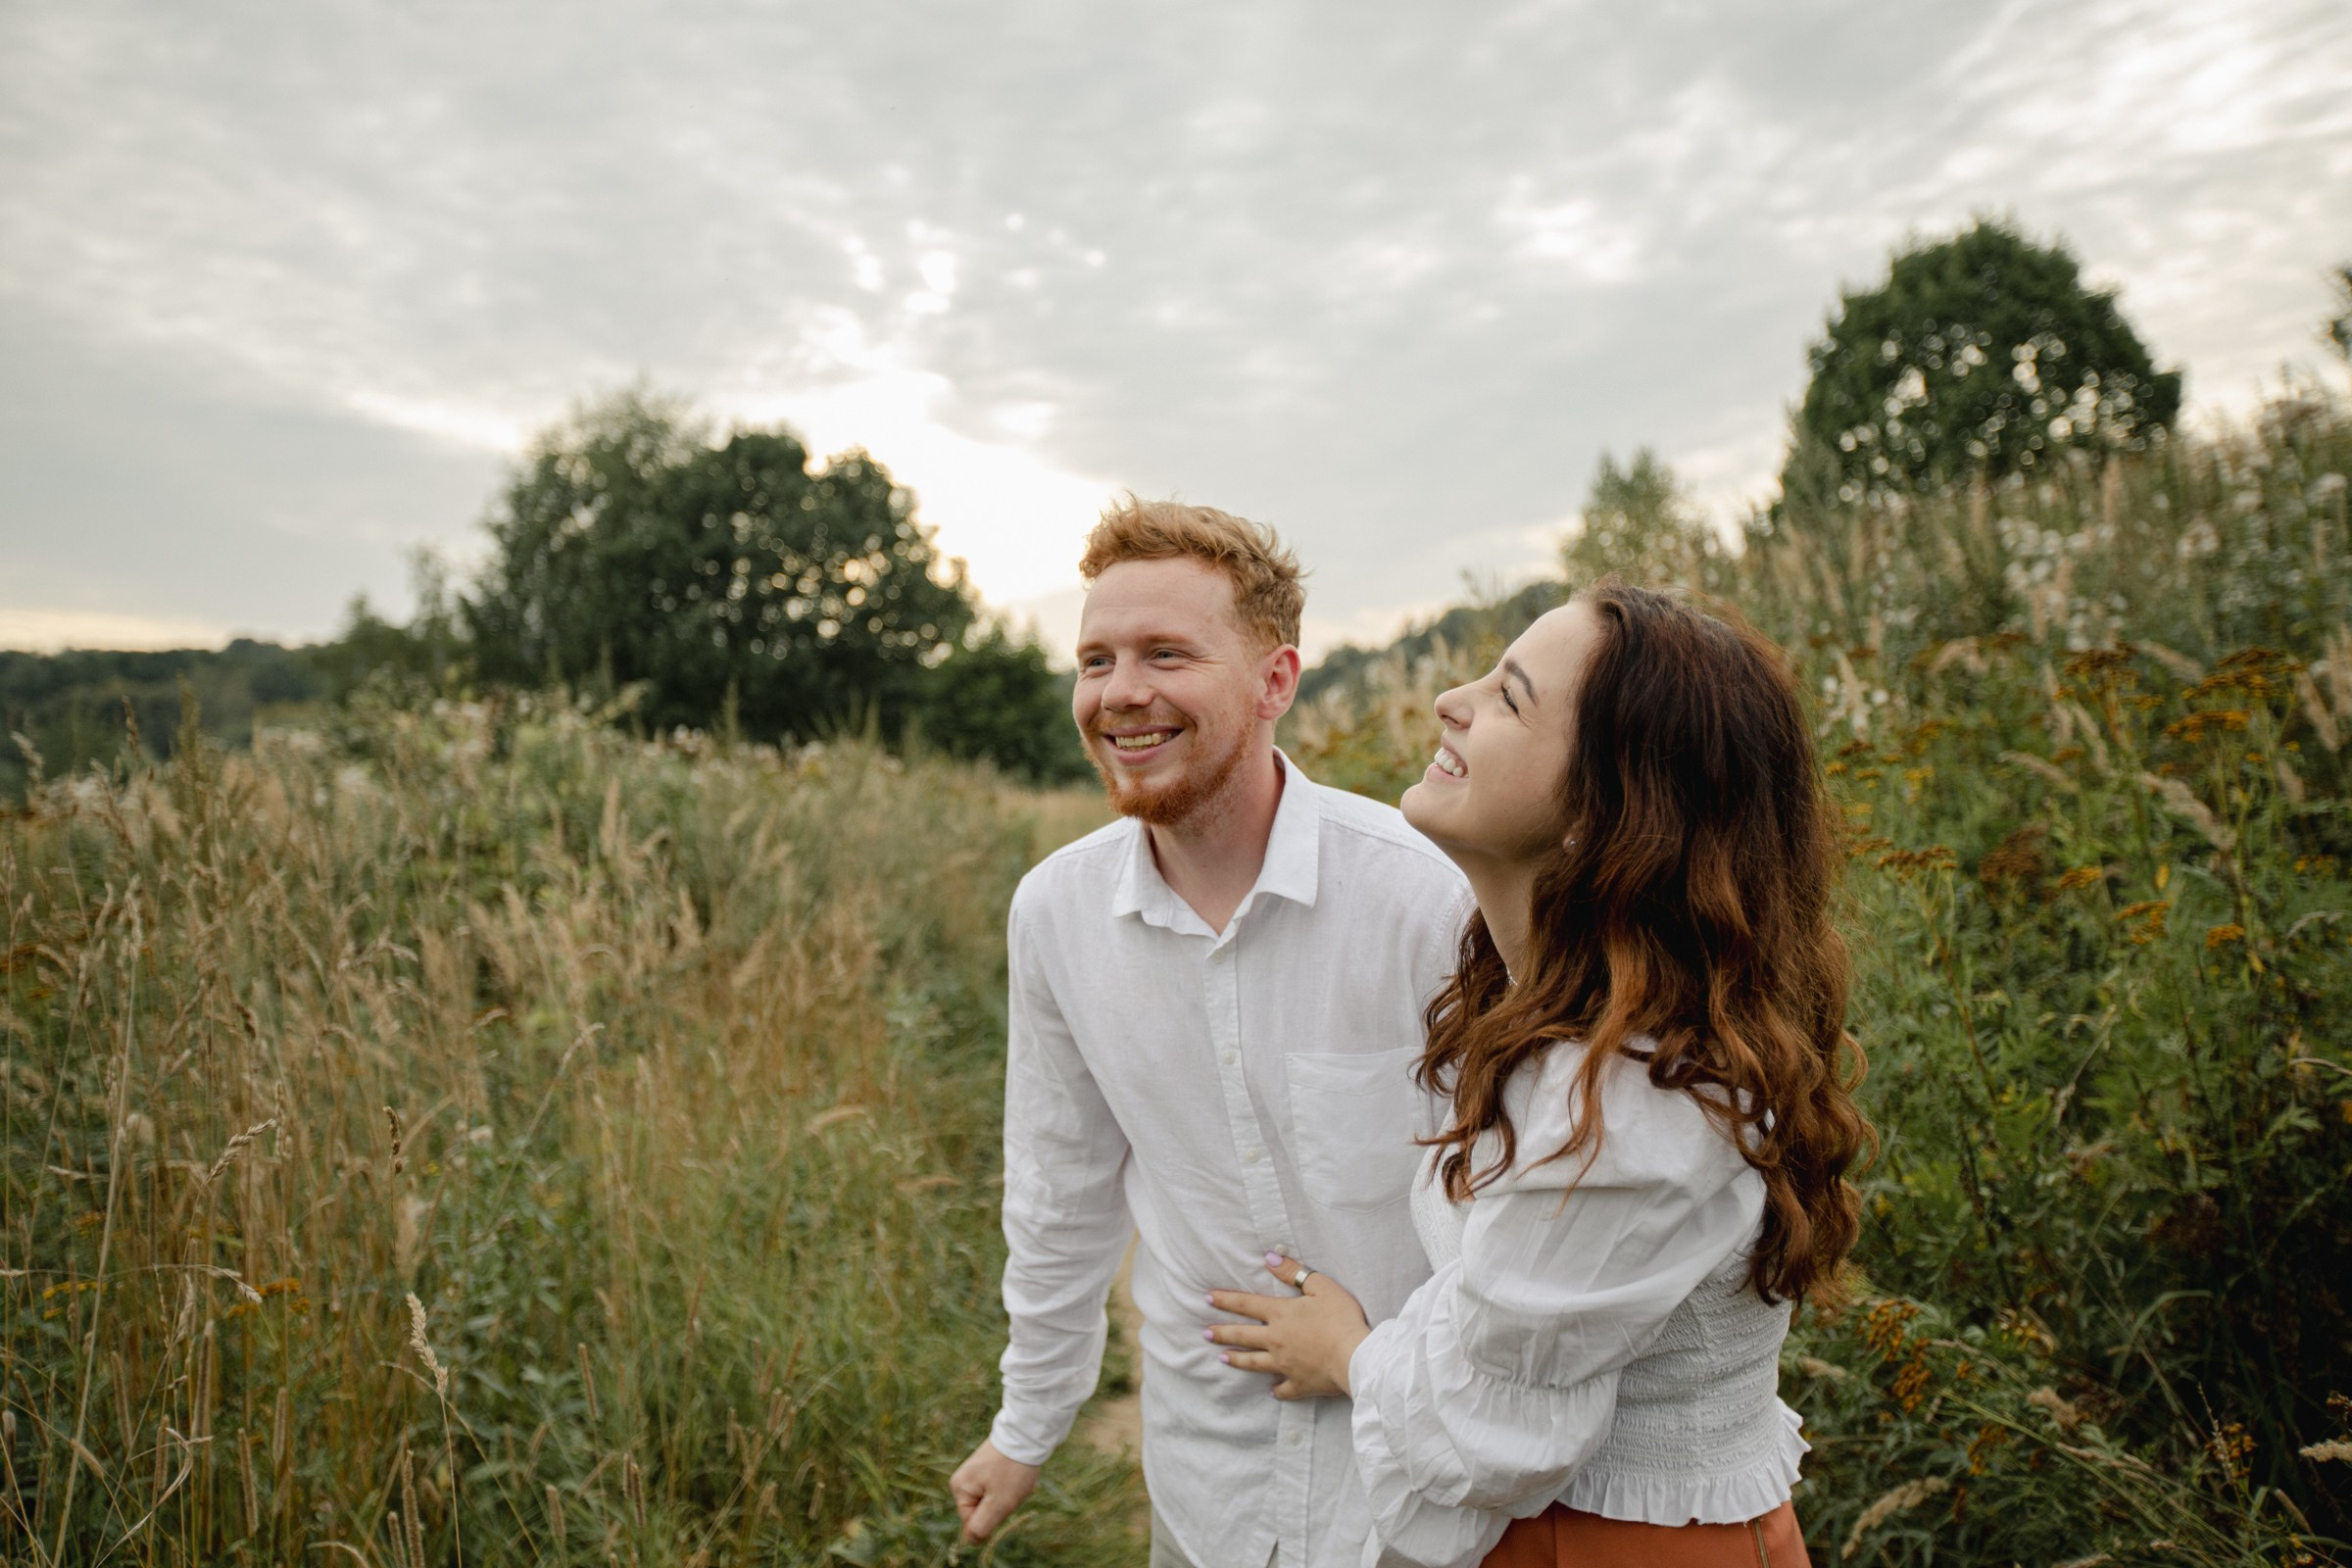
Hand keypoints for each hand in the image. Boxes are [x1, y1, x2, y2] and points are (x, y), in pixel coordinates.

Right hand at [949, 1439, 1039, 1543]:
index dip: (993, 1517)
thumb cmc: (1012, 1470)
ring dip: (1012, 1496)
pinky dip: (1014, 1485)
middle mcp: (964, 1480)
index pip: (973, 1523)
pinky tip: (1020, 1474)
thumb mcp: (998, 1504)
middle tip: (1013, 1488)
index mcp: (959, 1488)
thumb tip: (970, 1541)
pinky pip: (1003, 1487)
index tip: (1004, 1497)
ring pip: (997, 1500)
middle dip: (1004, 1505)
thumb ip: (981, 1526)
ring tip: (1018, 1480)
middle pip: (985, 1510)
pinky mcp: (990, 1467)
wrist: (1027, 1434)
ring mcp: (977, 1472)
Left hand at [1205, 1253, 1371, 1399]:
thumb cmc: (1341, 1318)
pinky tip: (1271, 1390)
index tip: (1207, 1299)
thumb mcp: (1321, 1286)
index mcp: (1281, 1314)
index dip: (1225, 1300)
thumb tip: (1270, 1258)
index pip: (1246, 1304)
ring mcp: (1285, 1364)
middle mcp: (1276, 1340)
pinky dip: (1276, 1389)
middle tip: (1205, 1334)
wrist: (1355, 1356)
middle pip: (1243, 1336)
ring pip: (1254, 1363)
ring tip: (1222, 1358)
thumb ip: (1294, 1272)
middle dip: (1222, 1333)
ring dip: (1237, 1359)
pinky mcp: (1298, 1383)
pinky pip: (1283, 1388)